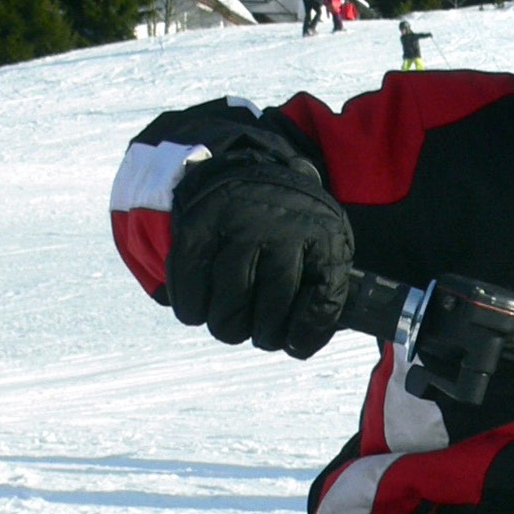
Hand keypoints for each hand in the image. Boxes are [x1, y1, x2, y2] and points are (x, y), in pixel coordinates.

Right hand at [167, 144, 353, 357]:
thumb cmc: (290, 226)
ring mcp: (238, 225)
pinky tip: (196, 311)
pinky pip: (190, 284)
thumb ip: (323, 292)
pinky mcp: (199, 225)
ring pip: (229, 306)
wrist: (246, 170)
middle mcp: (282, 228)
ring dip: (226, 325)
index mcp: (322, 236)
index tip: (294, 344)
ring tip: (229, 322)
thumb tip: (300, 344)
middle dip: (263, 334)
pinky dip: (191, 307)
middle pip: (271, 310)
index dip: (306, 334)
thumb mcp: (323, 247)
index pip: (323, 302)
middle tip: (258, 332)